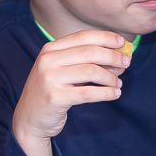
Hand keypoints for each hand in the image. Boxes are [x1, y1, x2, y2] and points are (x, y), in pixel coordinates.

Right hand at [12, 30, 128, 155]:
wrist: (29, 119)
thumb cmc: (51, 92)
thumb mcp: (61, 70)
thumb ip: (83, 61)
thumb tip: (118, 56)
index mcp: (50, 49)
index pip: (83, 36)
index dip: (106, 38)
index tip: (122, 43)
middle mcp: (47, 60)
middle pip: (89, 52)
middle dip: (112, 56)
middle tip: (126, 63)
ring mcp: (49, 78)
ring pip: (91, 71)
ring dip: (110, 77)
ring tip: (118, 83)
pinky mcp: (55, 97)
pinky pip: (88, 93)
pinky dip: (106, 93)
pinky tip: (115, 94)